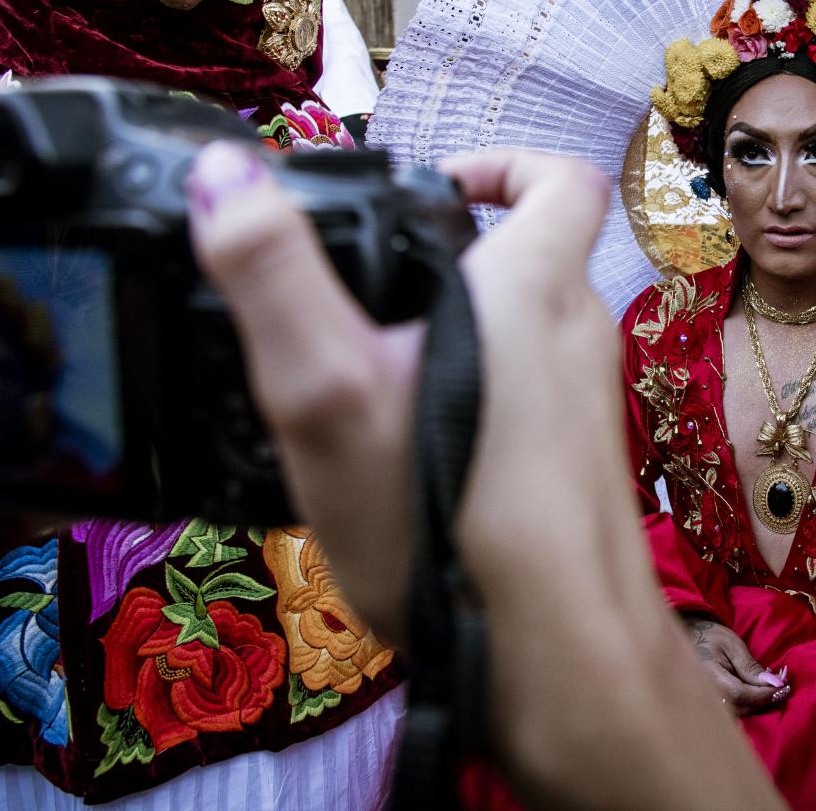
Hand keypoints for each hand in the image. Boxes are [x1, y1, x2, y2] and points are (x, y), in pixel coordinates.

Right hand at [187, 143, 783, 807]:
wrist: (558, 653)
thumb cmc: (445, 509)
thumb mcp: (327, 386)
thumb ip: (272, 272)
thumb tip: (223, 170)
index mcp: (535, 285)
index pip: (560, 180)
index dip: (503, 162)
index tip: (436, 184)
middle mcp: (582, 333)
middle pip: (534, 258)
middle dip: (455, 259)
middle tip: (366, 295)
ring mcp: (592, 405)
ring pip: (527, 336)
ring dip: (459, 336)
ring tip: (370, 381)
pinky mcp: (584, 468)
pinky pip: (528, 403)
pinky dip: (476, 403)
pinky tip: (414, 460)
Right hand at [683, 615, 789, 714]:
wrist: (690, 639)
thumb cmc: (711, 638)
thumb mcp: (733, 646)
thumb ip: (751, 667)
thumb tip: (774, 684)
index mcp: (708, 675)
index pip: (739, 694)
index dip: (763, 694)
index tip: (782, 687)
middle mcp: (706, 693)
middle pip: (741, 707)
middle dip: (764, 700)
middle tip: (781, 687)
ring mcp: (708, 701)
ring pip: (739, 713)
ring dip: (758, 704)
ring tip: (771, 689)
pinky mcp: (713, 704)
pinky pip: (734, 711)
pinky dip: (750, 704)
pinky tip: (757, 693)